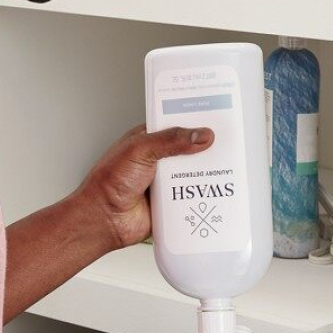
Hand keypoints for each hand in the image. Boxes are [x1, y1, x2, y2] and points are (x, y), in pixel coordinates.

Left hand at [73, 125, 214, 250]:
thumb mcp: (140, 150)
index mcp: (149, 139)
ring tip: (227, 163)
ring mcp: (166, 180)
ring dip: (207, 170)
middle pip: (190, 148)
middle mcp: (159, 158)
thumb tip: (200, 135)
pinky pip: (192, 194)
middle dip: (207, 146)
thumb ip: (170, 140)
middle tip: (228, 141)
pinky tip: (215, 188)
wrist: (104, 218)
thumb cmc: (109, 182)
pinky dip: (203, 192)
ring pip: (194, 172)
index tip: (217, 114)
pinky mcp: (172, 200)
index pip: (176, 123)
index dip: (194, 119)